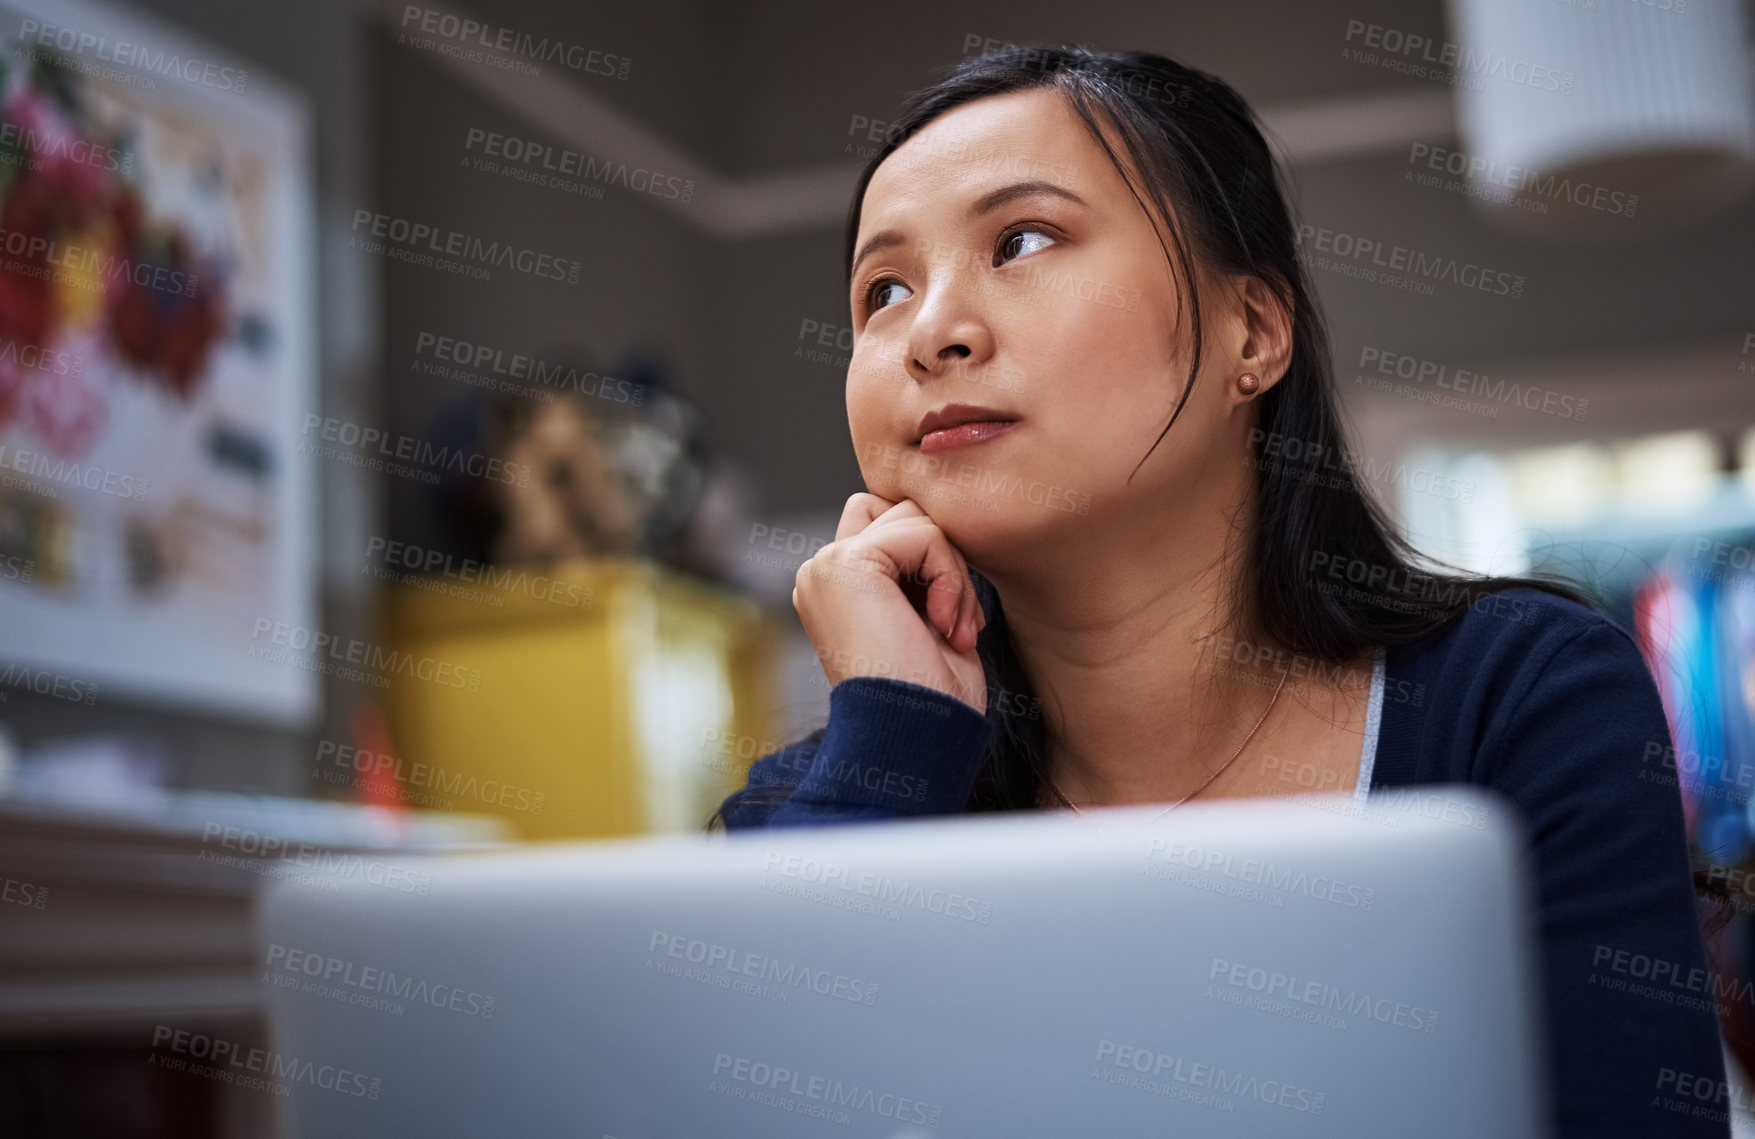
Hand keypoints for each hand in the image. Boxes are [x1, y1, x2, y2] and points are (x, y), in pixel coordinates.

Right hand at [792, 493, 987, 713]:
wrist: (915, 738)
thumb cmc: (931, 698)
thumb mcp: (925, 620)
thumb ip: (918, 569)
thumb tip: (940, 525)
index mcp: (835, 588)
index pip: (890, 527)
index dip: (933, 562)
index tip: (949, 624)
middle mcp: (822, 573)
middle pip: (901, 512)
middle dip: (943, 559)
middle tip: (956, 622)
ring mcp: (828, 565)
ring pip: (915, 517)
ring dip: (952, 570)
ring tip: (953, 627)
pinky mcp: (847, 563)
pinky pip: (925, 533)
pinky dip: (950, 576)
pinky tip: (944, 624)